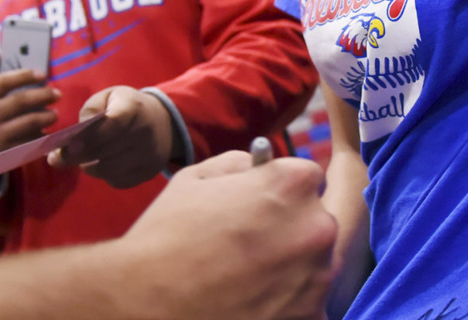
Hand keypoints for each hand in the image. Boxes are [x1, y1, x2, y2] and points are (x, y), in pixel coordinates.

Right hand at [0, 53, 59, 180]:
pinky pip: (28, 141)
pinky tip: (47, 131)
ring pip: (26, 123)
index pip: (2, 82)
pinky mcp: (5, 152)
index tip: (43, 74)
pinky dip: (40, 135)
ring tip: (55, 113)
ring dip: (45, 117)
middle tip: (57, 93)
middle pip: (18, 102)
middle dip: (42, 95)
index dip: (24, 76)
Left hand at [47, 86, 173, 187]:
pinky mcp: (149, 172)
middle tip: (59, 157)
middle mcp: (144, 132)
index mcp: (133, 107)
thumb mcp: (110, 96)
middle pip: (103, 151)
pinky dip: (104, 176)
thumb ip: (90, 109)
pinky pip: (117, 181)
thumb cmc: (128, 107)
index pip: (110, 124)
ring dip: (89, 167)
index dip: (85, 137)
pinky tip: (103, 164)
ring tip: (84, 159)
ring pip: (107, 170)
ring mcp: (149, 155)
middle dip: (76, 156)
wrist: (164, 122)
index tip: (66, 144)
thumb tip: (75, 134)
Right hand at [120, 152, 336, 319]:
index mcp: (293, 184)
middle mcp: (317, 227)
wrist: (149, 303)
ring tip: (246, 276)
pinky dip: (286, 303)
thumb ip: (240, 163)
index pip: (307, 177)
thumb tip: (259, 166)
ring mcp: (318, 278)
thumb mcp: (197, 177)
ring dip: (291, 266)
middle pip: (316, 219)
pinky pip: (307, 302)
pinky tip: (250, 301)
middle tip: (250, 243)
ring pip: (315, 263)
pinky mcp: (312, 316)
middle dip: (291, 227)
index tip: (257, 205)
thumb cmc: (167, 236)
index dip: (279, 190)